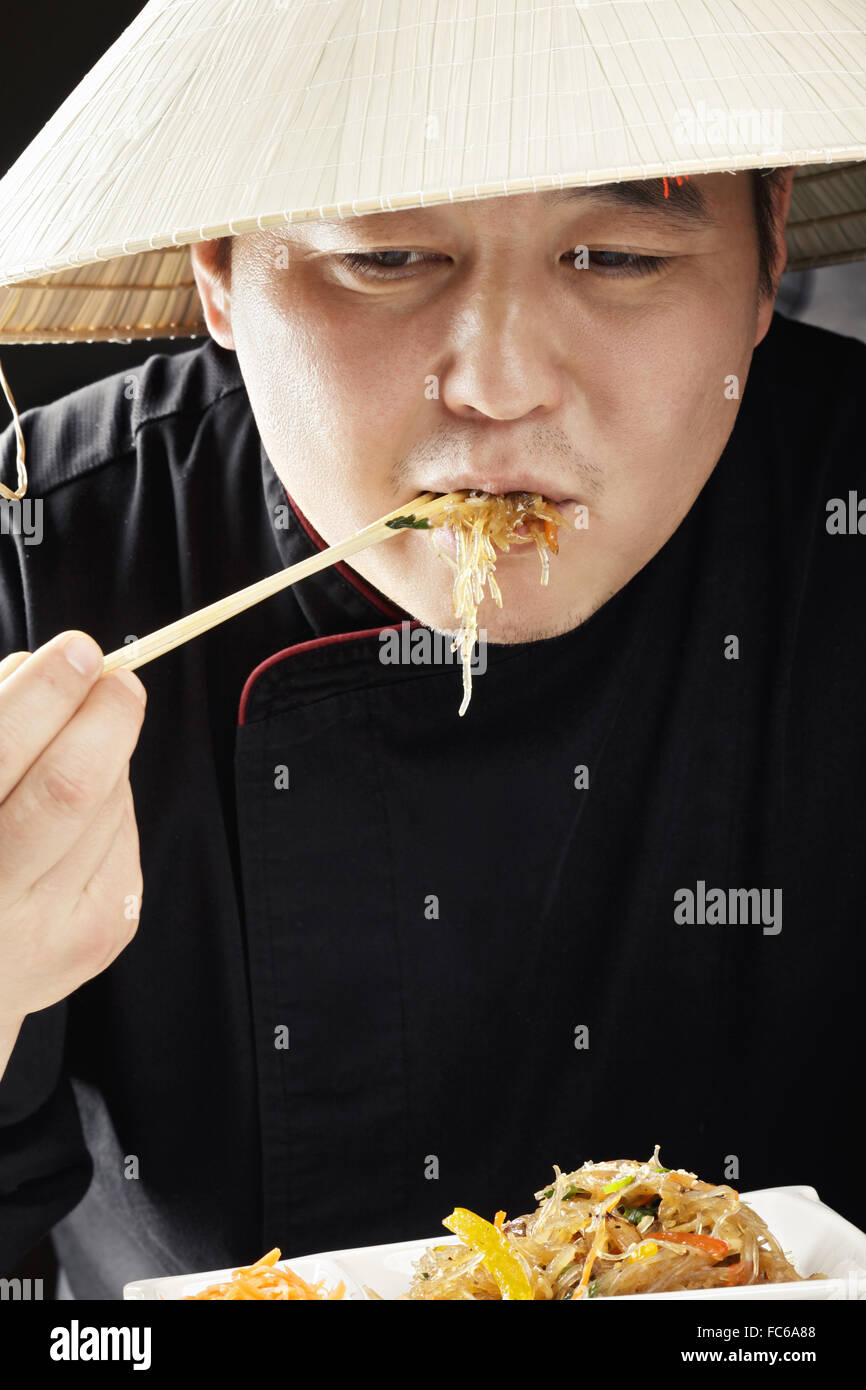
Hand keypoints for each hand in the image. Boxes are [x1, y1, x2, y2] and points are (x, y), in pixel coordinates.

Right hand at [0, 632, 145, 1075]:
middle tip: (111, 675)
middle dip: (103, 713)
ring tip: (69, 750)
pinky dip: (109, 801)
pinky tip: (76, 813)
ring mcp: (57, 927)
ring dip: (101, 756)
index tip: (77, 650)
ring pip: (107, 803)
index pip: (0, 755)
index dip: (45, 694)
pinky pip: (123, 833)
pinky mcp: (104, 934)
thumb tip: (36, 668)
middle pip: (73, 784)